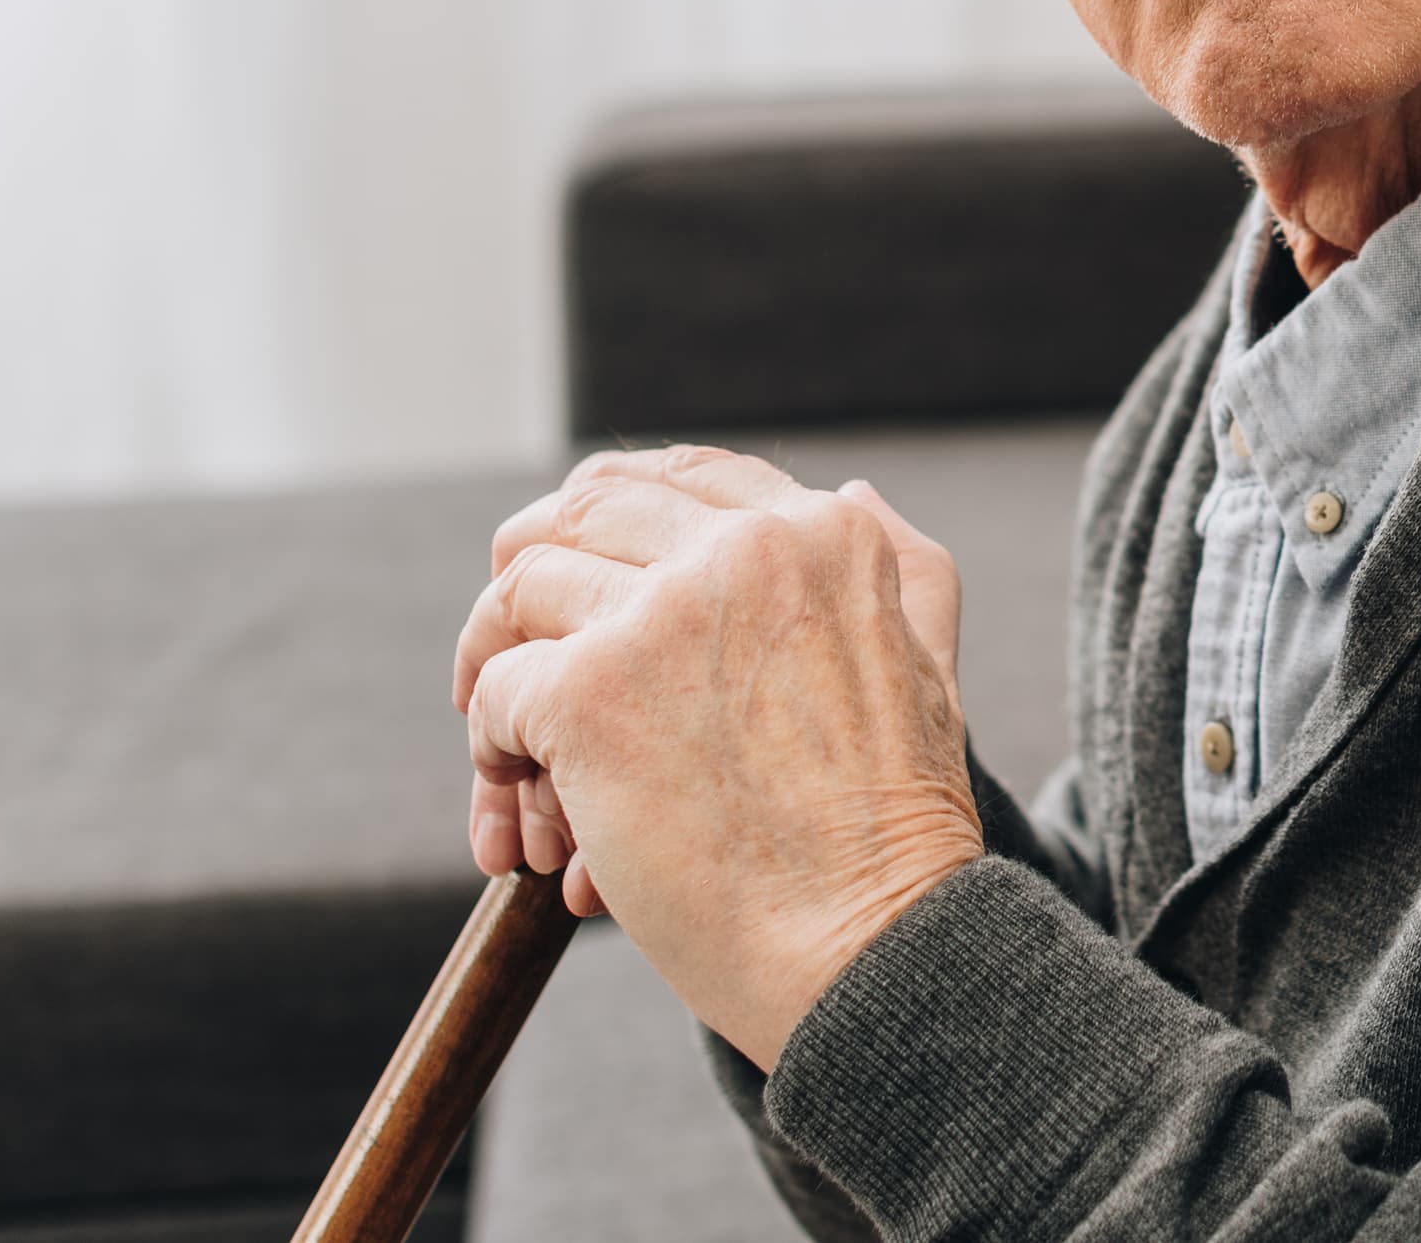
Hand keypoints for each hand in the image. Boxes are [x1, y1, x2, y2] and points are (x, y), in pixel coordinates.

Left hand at [450, 446, 982, 1067]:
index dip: (608, 516)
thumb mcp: (928, 659)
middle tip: (509, 658)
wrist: (876, 945)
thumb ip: (896, 562)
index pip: (682, 475)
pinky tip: (529, 822)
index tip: (575, 576)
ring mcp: (662, 614)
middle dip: (530, 583)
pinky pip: (495, 692)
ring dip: (500, 677)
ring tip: (521, 769)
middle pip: (581, 513)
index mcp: (826, 533)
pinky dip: (492, 755)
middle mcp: (744, 548)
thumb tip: (849, 489)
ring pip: (520, 595)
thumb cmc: (899, 832)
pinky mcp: (592, 692)